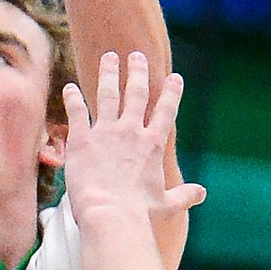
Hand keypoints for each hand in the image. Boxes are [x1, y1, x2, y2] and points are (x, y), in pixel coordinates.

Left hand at [64, 50, 204, 229]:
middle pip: (136, 93)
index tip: (175, 77)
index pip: (165, 111)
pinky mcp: (82, 138)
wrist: (109, 213)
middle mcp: (131, 131)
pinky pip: (77, 112)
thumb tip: (202, 193)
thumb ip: (184, 195)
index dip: (172, 92)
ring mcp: (105, 132)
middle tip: (137, 56)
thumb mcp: (166, 204)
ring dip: (108, 74)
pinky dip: (72, 98)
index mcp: (152, 144)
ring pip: (108, 94)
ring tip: (109, 57)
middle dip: (137, 72)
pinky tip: (69, 87)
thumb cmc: (138, 213)